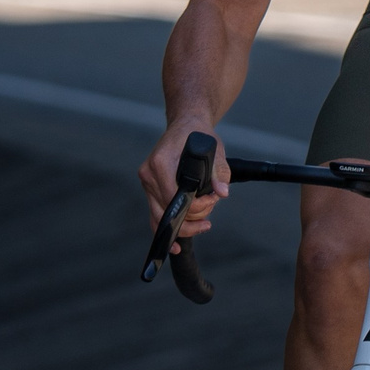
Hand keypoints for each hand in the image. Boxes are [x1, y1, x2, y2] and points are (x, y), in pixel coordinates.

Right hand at [139, 118, 229, 251]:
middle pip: (166, 211)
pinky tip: (175, 244)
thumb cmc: (199, 135)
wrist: (186, 125)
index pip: (175, 196)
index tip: (212, 202)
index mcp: (161, 162)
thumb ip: (219, 172)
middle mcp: (149, 174)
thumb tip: (222, 192)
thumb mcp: (216, 150)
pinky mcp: (149, 190)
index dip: (195, 207)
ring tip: (203, 225)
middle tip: (209, 220)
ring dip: (183, 227)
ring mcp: (147, 183)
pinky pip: (155, 215)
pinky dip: (165, 230)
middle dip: (191, 221)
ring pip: (160, 218)